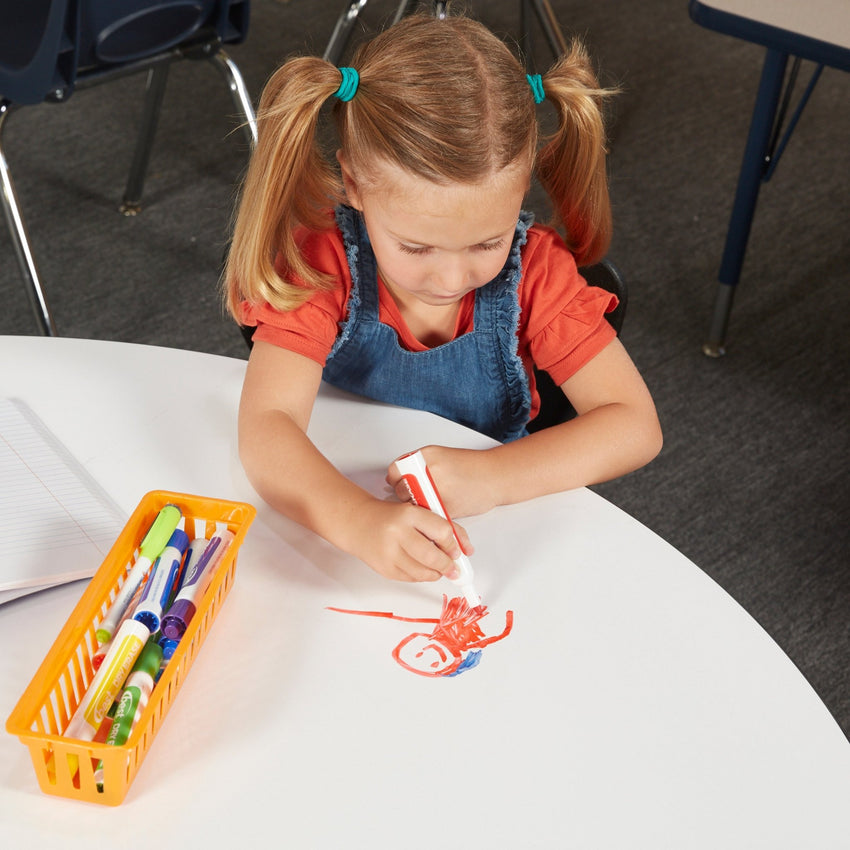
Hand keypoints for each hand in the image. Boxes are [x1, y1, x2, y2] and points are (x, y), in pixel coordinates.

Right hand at [345, 498, 471, 582]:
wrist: (358, 522)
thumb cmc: (390, 517)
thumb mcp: (415, 512)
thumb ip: (439, 525)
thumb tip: (464, 549)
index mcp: (409, 514)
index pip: (442, 531)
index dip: (453, 545)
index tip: (456, 551)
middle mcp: (398, 532)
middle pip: (433, 556)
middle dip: (448, 566)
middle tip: (453, 568)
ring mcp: (389, 552)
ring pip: (423, 572)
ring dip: (436, 573)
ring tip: (439, 570)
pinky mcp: (385, 568)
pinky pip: (411, 578)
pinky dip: (421, 576)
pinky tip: (421, 569)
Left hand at [386, 445, 496, 517]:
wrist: (495, 477)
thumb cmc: (472, 468)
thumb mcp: (441, 455)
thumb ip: (419, 464)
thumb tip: (398, 477)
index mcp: (426, 456)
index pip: (394, 471)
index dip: (396, 480)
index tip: (401, 483)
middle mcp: (428, 472)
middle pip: (401, 490)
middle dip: (406, 495)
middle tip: (418, 494)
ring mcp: (435, 491)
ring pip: (412, 505)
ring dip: (417, 506)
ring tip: (432, 500)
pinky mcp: (443, 510)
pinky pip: (427, 516)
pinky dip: (430, 515)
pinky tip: (440, 507)